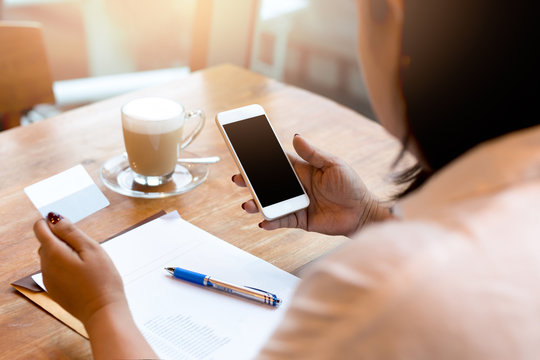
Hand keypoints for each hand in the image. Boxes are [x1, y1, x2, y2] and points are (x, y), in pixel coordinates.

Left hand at [33, 213, 126, 324]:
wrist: (103, 311)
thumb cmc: (102, 280)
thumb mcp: (92, 249)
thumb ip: (71, 232)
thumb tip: (55, 218)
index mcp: (54, 253)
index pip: (40, 228)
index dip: (54, 223)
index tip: (71, 228)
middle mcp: (46, 266)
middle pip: (47, 242)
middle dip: (63, 239)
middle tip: (86, 249)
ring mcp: (49, 279)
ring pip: (51, 256)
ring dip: (65, 253)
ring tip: (86, 263)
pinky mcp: (54, 289)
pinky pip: (55, 270)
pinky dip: (66, 267)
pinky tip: (82, 275)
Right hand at [233, 135, 391, 235]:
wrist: (362, 212)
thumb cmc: (351, 185)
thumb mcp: (333, 164)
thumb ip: (313, 153)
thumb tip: (295, 136)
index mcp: (303, 170)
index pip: (278, 161)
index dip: (262, 157)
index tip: (245, 152)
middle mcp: (296, 186)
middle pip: (269, 183)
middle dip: (251, 181)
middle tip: (238, 178)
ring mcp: (296, 203)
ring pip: (271, 203)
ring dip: (257, 203)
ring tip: (247, 204)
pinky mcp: (300, 220)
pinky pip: (282, 221)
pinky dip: (271, 222)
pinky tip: (262, 221)